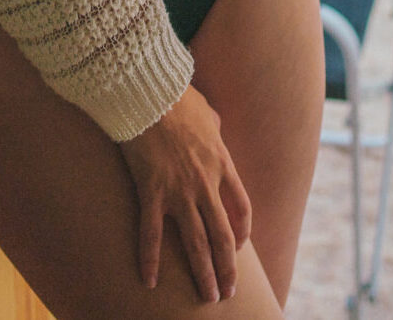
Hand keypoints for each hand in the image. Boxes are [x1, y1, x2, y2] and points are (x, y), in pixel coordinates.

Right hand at [119, 85, 250, 302]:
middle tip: (228, 293)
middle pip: (223, 235)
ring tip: (207, 298)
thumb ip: (214, 126)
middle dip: (228, 268)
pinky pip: (151, 235)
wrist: (151, 94)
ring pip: (196, 242)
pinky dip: (150, 260)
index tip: (241, 249)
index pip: (241, 207)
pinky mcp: (152, 192)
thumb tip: (215, 124)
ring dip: (203, 273)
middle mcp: (205, 183)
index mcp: (222, 163)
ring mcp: (179, 191)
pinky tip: (149, 282)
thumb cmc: (177, 98)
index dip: (243, 232)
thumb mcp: (207, 111)